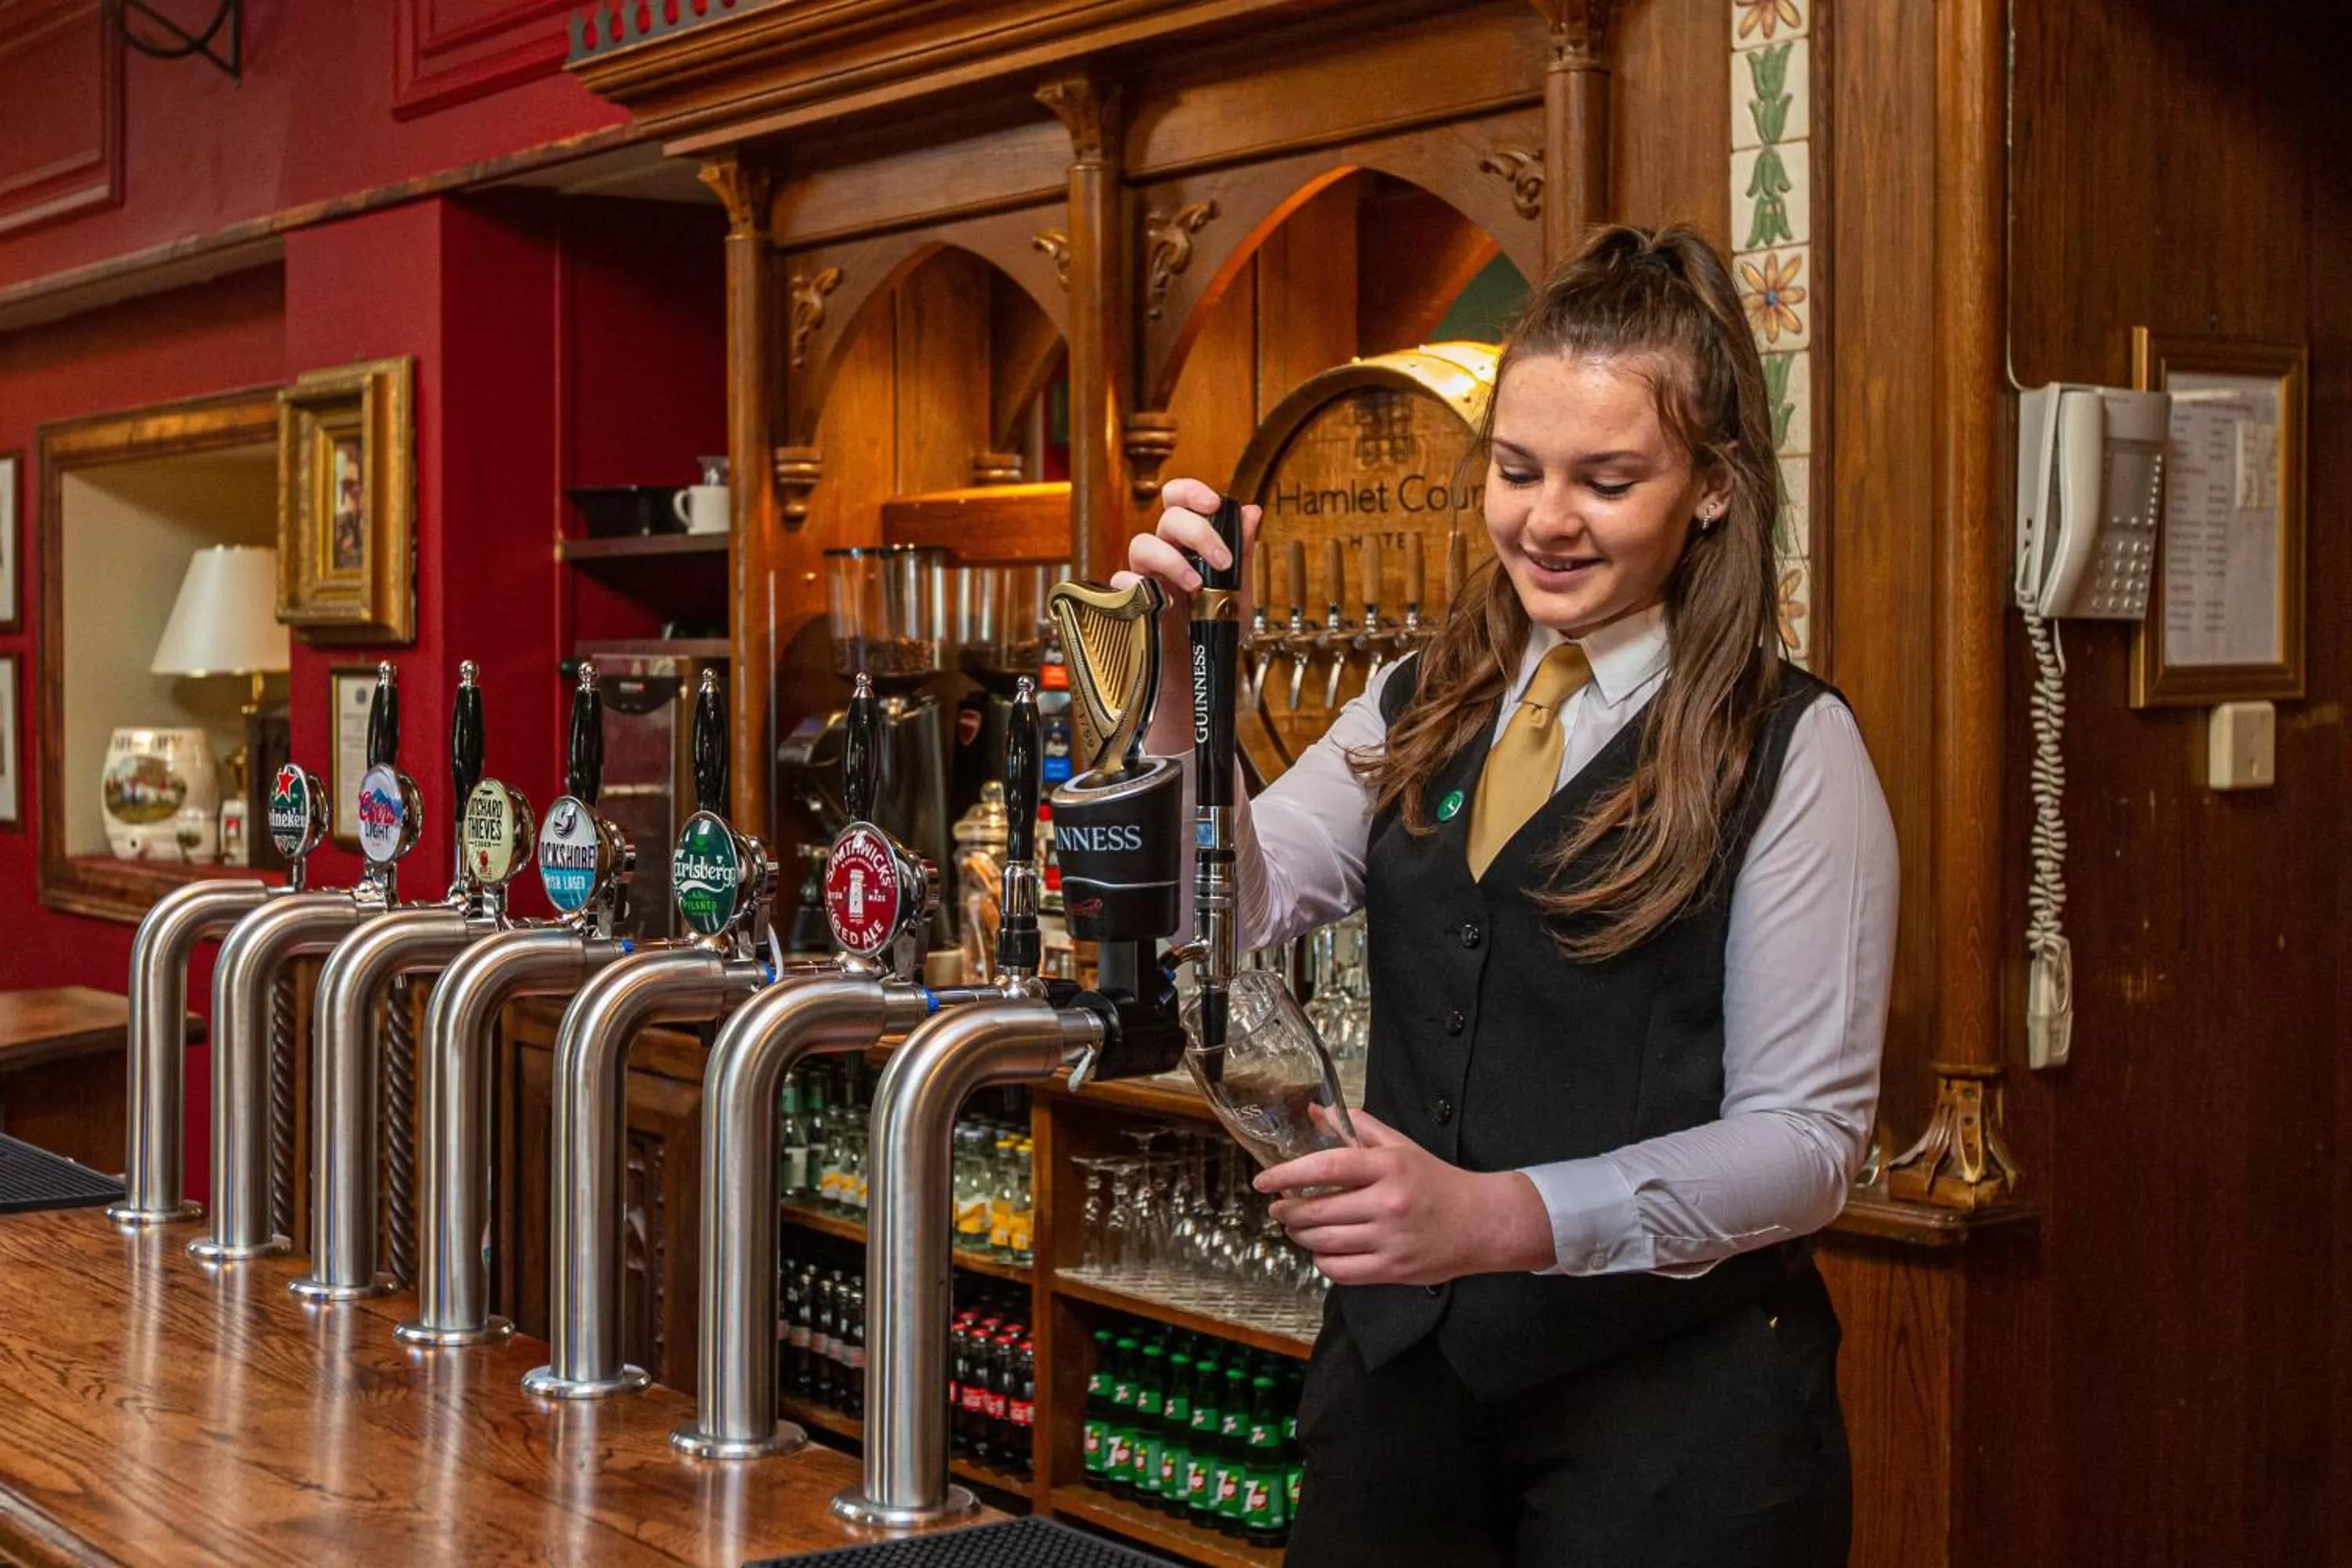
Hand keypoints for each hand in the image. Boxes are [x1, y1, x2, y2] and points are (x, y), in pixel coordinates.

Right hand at [1116, 477, 1263, 754]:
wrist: (1198, 674)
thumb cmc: (1213, 631)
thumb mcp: (1238, 593)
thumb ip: (1242, 554)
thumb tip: (1251, 511)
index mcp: (1187, 543)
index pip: (1179, 500)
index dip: (1192, 492)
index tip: (1214, 504)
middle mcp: (1164, 553)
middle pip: (1167, 517)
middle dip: (1197, 531)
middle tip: (1222, 560)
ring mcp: (1145, 576)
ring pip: (1143, 543)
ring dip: (1173, 559)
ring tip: (1196, 587)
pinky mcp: (1129, 601)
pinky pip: (1121, 581)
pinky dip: (1136, 583)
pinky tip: (1158, 599)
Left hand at [1256, 1110, 1555, 1286]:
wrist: (1480, 1222)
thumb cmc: (1436, 1181)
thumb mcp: (1400, 1146)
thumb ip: (1356, 1127)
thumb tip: (1317, 1111)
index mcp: (1388, 1167)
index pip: (1326, 1166)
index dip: (1287, 1175)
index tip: (1263, 1181)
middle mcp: (1388, 1203)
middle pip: (1317, 1210)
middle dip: (1287, 1211)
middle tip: (1279, 1207)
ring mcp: (1390, 1240)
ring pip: (1323, 1242)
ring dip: (1300, 1236)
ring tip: (1296, 1227)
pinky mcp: (1393, 1270)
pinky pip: (1340, 1270)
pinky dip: (1322, 1261)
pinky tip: (1321, 1250)